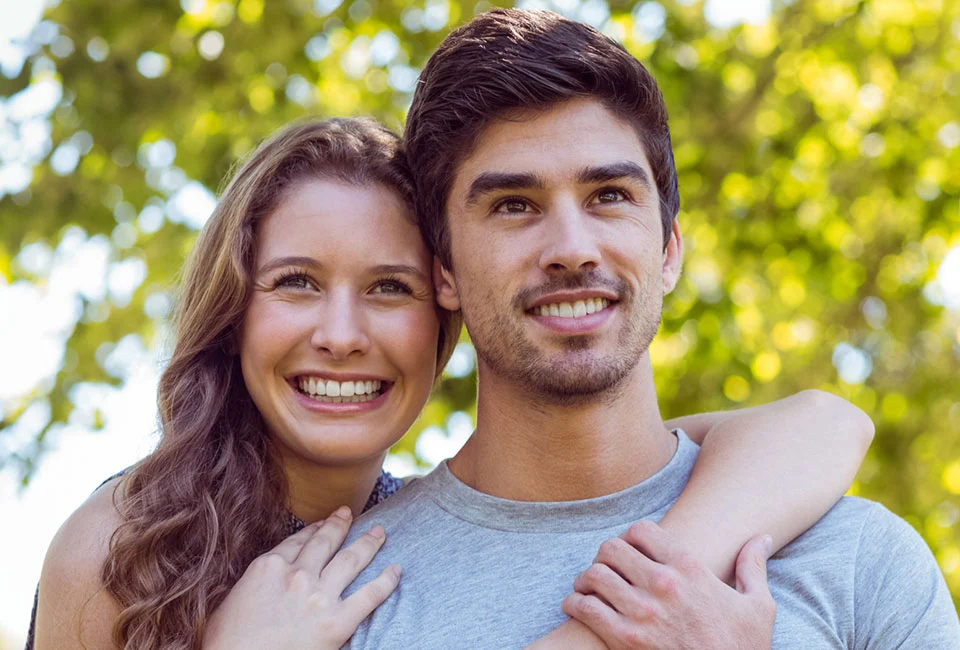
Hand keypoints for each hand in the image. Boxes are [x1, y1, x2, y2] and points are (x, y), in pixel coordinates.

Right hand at [203, 507, 399, 649]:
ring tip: (380, 532)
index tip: (323, 523)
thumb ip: (253, 582)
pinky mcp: (336, 622)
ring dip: (369, 543)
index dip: (314, 530)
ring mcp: (318, 597)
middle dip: (340, 525)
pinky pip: (370, 595)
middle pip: (326, 542)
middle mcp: (296, 575)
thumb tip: (264, 577)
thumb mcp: (229, 601)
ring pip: (351, 560)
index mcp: (268, 567)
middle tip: (350, 513)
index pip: (297, 541)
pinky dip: (387, 581)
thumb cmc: (225, 643)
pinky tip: (397, 570)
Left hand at [562, 521, 775, 649]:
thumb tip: (762, 538)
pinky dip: (575, 603)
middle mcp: (663, 584)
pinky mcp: (625, 639)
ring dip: (587, 578)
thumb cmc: (741, 647)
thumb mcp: (758, 606)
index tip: (631, 548)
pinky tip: (579, 605)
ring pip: (594, 574)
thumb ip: (753, 567)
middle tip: (607, 566)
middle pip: (612, 547)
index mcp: (690, 568)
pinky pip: (585, 607)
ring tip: (589, 585)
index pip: (642, 529)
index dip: (632, 536)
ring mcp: (642, 612)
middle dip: (606, 555)